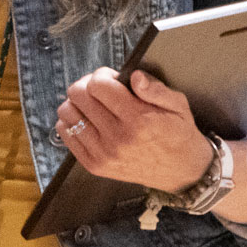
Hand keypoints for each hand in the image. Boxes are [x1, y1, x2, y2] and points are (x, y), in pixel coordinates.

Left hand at [55, 68, 213, 192]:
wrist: (182, 172)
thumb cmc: (178, 134)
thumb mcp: (178, 106)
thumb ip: (156, 89)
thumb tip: (134, 76)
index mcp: (139, 120)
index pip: (98, 85)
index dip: (103, 75)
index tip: (112, 79)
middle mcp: (118, 138)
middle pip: (77, 95)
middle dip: (87, 85)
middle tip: (101, 90)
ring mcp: (103, 153)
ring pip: (66, 112)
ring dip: (77, 104)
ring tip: (94, 106)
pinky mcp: (94, 165)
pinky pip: (65, 133)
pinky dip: (72, 122)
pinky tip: (89, 121)